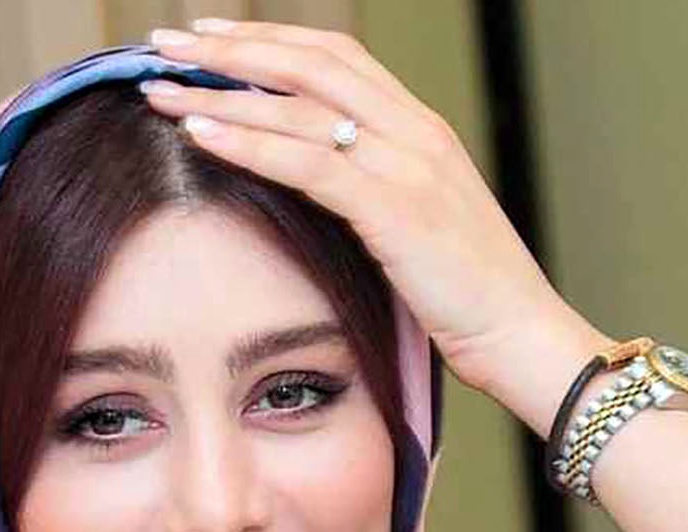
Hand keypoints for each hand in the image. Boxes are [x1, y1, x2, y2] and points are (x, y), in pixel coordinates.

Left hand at [143, 20, 595, 396]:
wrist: (526, 335)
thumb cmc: (470, 291)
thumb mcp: (418, 221)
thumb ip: (371, 186)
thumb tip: (308, 178)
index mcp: (421, 127)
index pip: (336, 56)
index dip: (269, 40)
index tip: (210, 39)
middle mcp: (415, 131)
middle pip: (310, 63)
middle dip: (232, 48)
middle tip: (167, 42)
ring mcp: (408, 165)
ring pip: (300, 106)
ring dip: (221, 92)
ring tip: (161, 88)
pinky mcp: (396, 209)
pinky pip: (309, 164)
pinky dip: (249, 144)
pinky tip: (200, 133)